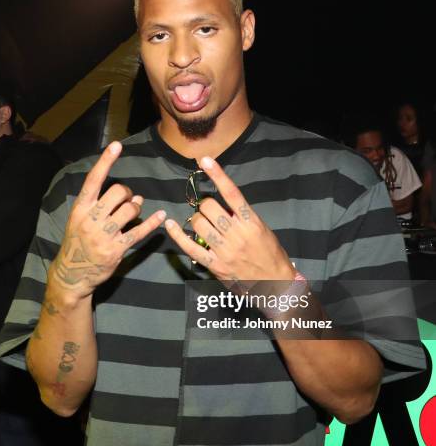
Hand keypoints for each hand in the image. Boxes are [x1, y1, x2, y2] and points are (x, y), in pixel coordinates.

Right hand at [50, 142, 165, 298]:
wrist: (72, 273)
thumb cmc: (78, 241)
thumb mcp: (80, 219)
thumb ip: (101, 205)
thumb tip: (134, 195)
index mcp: (80, 208)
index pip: (93, 180)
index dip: (105, 161)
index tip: (117, 145)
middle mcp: (90, 219)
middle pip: (117, 192)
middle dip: (127, 193)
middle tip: (127, 200)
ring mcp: (103, 235)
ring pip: (130, 210)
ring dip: (136, 208)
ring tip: (133, 211)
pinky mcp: (115, 250)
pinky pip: (139, 232)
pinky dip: (152, 223)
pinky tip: (161, 216)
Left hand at [165, 156, 295, 284]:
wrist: (276, 285)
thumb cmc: (270, 254)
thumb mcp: (263, 230)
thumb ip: (243, 217)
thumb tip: (223, 204)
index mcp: (251, 222)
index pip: (231, 193)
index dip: (217, 174)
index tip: (205, 160)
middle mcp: (237, 234)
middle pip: (209, 207)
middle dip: (205, 205)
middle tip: (209, 211)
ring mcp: (225, 251)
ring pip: (198, 224)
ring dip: (196, 219)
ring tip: (201, 223)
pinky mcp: (215, 265)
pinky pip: (191, 247)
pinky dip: (177, 235)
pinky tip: (169, 225)